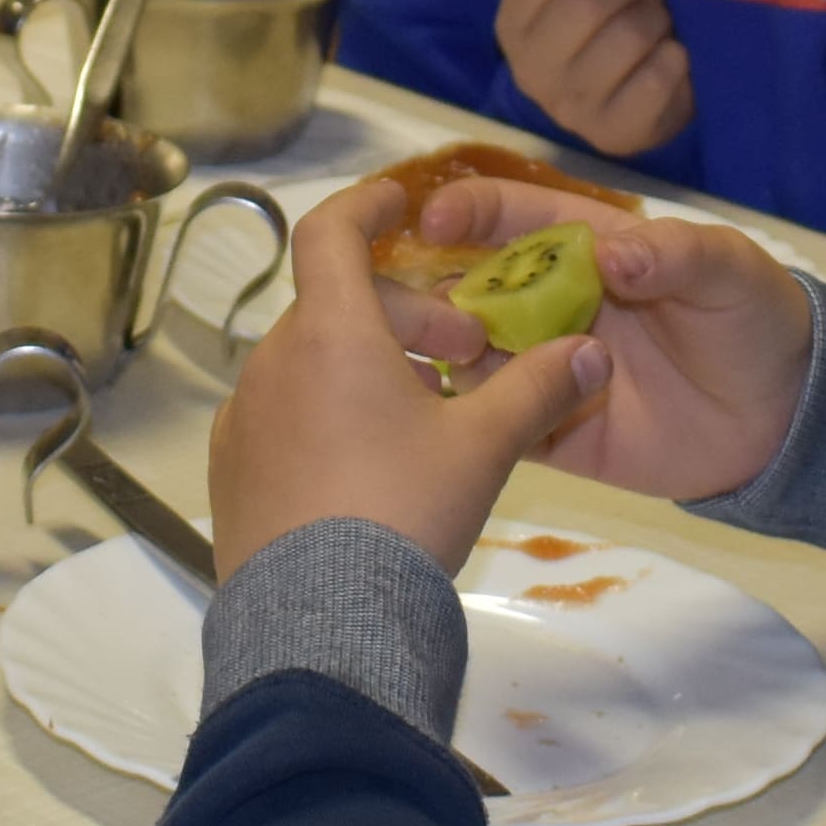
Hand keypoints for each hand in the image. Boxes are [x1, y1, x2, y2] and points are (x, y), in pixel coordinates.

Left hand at [210, 185, 614, 579]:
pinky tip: (370, 461)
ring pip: (310, 362)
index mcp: (330, 333)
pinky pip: (283, 414)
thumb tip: (593, 353)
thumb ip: (540, 388)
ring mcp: (245, 418)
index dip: (368, 205)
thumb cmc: (403, 513)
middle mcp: (273, 362)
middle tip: (464, 352)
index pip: (331, 232)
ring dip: (367, 365)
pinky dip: (327, 411)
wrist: (321, 624)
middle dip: (406, 315)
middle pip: (338, 304)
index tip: (402, 202)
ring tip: (424, 414)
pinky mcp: (232, 469)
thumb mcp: (484, 446)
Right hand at [384, 173, 818, 506]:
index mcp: (587, 250)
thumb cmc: (754, 319)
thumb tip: (611, 253)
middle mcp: (553, 306)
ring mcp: (548, 370)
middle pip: (475, 291)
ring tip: (461, 367)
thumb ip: (675, 254)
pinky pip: (503, 427)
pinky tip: (474, 421)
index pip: (514, 219)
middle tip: (439, 315)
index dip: (471, 213)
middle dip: (441, 296)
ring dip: (455, 358)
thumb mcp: (729, 271)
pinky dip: (481, 423)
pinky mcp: (555, 433)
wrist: (785, 418)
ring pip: (475, 359)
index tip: (433, 220)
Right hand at [495, 0, 689, 155]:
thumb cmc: (608, 26)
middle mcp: (531, 69)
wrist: (631, 102)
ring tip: (656, 24)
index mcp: (514, 23)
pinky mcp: (614, 134)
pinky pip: (659, 76)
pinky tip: (668, 57)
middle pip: (586, 1)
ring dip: (655, 19)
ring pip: (629, 36)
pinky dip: (674, 57)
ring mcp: (571, 108)